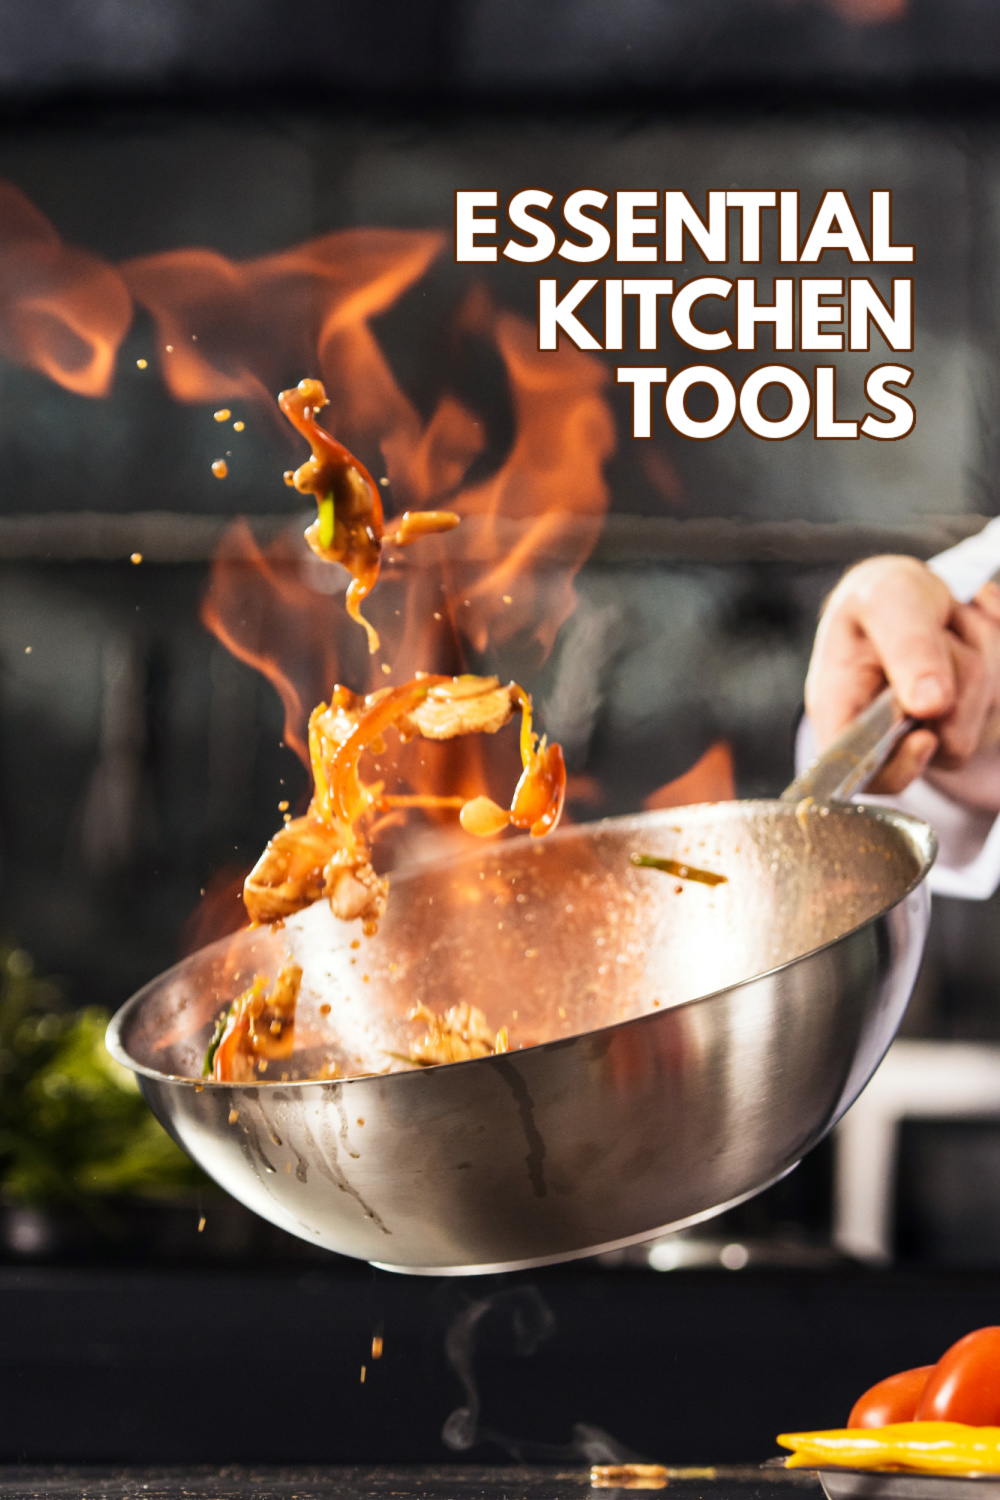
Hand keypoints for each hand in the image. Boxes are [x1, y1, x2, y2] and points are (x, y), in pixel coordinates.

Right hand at [804, 554, 999, 796]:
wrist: (911, 591)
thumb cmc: (881, 598)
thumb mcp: (886, 600)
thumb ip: (907, 649)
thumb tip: (929, 705)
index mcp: (839, 710)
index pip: (860, 773)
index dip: (897, 767)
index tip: (924, 737)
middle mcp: (884, 734)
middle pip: (944, 744)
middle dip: (957, 677)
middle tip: (935, 633)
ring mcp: (932, 732)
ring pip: (983, 718)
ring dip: (980, 657)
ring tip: (947, 629)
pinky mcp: (971, 722)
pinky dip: (996, 651)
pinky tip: (969, 633)